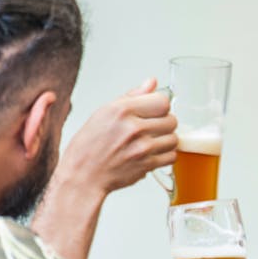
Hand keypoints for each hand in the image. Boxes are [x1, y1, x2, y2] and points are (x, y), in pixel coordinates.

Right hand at [57, 79, 177, 194]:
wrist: (83, 176)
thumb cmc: (89, 146)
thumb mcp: (104, 113)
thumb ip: (132, 96)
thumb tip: (152, 82)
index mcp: (121, 110)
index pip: (163, 101)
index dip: (160, 106)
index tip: (154, 111)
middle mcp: (133, 127)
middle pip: (172, 119)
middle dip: (164, 123)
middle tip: (151, 128)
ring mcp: (142, 147)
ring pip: (174, 138)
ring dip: (166, 140)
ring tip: (151, 142)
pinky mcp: (147, 165)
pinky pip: (171, 156)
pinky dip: (165, 156)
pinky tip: (152, 154)